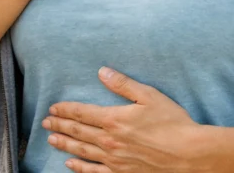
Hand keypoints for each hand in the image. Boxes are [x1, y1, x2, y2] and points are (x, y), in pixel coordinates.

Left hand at [42, 66, 202, 172]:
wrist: (188, 154)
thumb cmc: (173, 123)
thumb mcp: (149, 96)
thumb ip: (123, 84)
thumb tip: (102, 72)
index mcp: (114, 119)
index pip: (82, 113)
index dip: (65, 110)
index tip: (52, 108)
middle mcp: (109, 141)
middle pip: (77, 132)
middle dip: (59, 126)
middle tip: (45, 123)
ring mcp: (114, 160)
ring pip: (82, 151)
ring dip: (64, 144)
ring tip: (50, 140)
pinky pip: (94, 171)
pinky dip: (80, 167)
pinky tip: (70, 163)